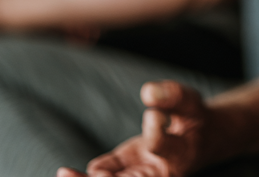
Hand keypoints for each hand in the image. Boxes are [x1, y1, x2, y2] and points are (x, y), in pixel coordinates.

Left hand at [58, 81, 210, 176]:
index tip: (151, 114)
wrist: (193, 142)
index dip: (155, 133)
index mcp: (179, 153)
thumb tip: (147, 91)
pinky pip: (103, 176)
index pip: (163, 147)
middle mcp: (157, 172)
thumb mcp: (190, 102)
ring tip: (65, 174)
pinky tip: (65, 172)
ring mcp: (139, 174)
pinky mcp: (123, 170)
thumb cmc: (192, 118)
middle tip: (97, 175)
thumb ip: (172, 96)